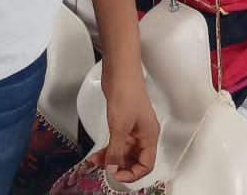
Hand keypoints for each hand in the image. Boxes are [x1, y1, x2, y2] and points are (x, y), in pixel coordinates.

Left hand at [93, 61, 158, 185]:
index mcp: (149, 135)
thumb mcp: (120, 126)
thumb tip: (113, 168)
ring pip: (125, 153)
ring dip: (111, 159)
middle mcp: (143, 134)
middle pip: (135, 161)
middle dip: (120, 167)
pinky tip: (98, 153)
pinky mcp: (123, 123)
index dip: (132, 174)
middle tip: (105, 170)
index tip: (116, 175)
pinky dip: (108, 150)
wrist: (120, 72)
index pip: (146, 164)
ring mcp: (133, 129)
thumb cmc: (127, 92)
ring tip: (97, 162)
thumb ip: (116, 150)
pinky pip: (117, 143)